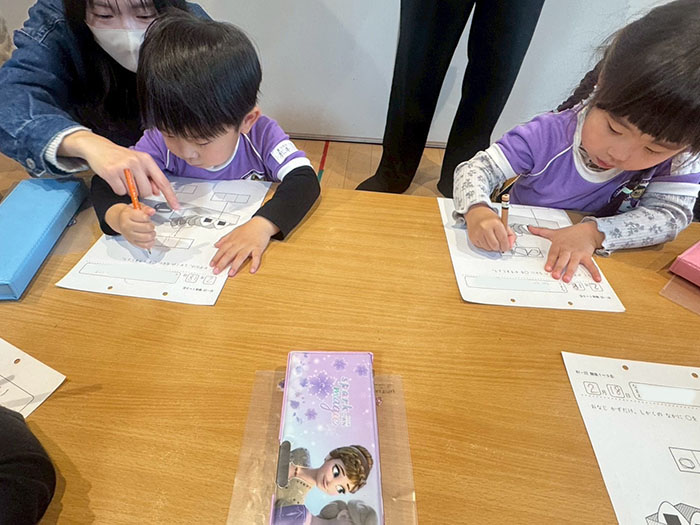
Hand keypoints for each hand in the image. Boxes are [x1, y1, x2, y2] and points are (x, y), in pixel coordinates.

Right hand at [59, 130, 179, 209]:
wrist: (98, 147)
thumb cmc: (120, 156)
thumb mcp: (139, 162)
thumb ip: (149, 177)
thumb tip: (157, 192)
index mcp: (147, 159)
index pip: (162, 181)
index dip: (170, 196)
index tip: (176, 206)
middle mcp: (137, 162)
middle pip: (147, 192)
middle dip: (141, 192)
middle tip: (133, 183)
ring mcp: (123, 167)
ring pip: (133, 193)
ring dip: (128, 190)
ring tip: (122, 178)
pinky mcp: (111, 173)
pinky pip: (120, 192)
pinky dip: (118, 189)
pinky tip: (115, 179)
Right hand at [105, 203, 156, 249]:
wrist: (120, 220)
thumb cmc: (130, 214)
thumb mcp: (137, 207)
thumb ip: (146, 209)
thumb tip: (152, 211)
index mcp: (127, 215)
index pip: (143, 217)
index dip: (148, 217)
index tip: (147, 217)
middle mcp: (127, 226)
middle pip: (146, 228)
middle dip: (151, 226)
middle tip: (150, 225)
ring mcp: (129, 235)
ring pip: (146, 237)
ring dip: (152, 234)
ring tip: (151, 231)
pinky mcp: (132, 242)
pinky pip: (144, 245)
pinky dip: (150, 242)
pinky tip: (150, 238)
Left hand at [210, 217, 279, 276]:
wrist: (261, 223)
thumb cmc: (248, 228)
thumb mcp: (234, 232)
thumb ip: (224, 239)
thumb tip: (216, 245)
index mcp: (233, 240)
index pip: (222, 250)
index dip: (216, 258)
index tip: (212, 265)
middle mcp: (240, 243)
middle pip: (229, 254)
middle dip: (222, 263)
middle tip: (216, 271)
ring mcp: (249, 246)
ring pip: (241, 256)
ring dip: (235, 265)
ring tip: (231, 273)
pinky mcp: (258, 248)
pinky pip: (256, 257)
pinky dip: (255, 263)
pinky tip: (252, 270)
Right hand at [465, 204, 515, 251]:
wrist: (476, 213)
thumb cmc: (489, 218)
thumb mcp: (502, 222)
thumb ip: (509, 233)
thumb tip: (510, 245)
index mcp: (495, 223)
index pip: (503, 238)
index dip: (506, 245)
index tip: (507, 247)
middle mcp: (485, 228)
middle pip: (495, 245)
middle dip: (499, 247)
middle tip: (500, 244)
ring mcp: (478, 233)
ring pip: (488, 248)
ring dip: (492, 247)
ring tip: (492, 239)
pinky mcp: (473, 238)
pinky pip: (482, 247)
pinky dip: (485, 245)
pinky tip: (485, 239)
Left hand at [529, 221, 604, 282]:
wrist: (588, 229)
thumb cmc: (570, 234)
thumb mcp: (555, 232)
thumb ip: (541, 232)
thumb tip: (530, 228)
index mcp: (559, 245)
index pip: (553, 254)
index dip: (550, 261)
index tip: (547, 268)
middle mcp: (568, 250)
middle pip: (563, 259)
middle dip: (559, 267)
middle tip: (555, 275)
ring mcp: (578, 253)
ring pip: (574, 263)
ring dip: (571, 271)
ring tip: (567, 279)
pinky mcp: (586, 256)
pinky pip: (591, 264)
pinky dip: (594, 272)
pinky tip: (596, 279)